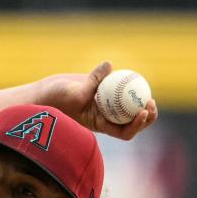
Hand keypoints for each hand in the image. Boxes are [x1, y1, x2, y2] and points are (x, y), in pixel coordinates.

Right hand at [39, 62, 157, 140]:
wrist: (46, 92)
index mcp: (101, 125)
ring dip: (141, 103)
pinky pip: (120, 89)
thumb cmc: (56, 98)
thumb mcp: (74, 93)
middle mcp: (106, 117)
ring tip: (148, 93)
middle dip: (146, 116)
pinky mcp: (103, 90)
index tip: (142, 112)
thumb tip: (108, 65)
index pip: (123, 132)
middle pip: (132, 122)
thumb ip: (92, 81)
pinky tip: (133, 77)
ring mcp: (106, 104)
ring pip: (129, 107)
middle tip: (150, 102)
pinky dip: (128, 85)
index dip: (137, 125)